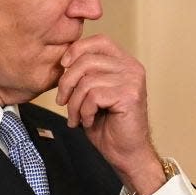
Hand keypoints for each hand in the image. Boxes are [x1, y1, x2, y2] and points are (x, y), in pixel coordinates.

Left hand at [55, 35, 164, 194]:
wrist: (126, 153)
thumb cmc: (109, 126)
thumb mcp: (93, 93)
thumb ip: (85, 74)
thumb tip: (64, 62)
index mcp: (124, 63)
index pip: (99, 41)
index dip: (77, 50)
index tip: (63, 67)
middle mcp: (131, 67)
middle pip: (87, 60)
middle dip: (67, 83)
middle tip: (63, 102)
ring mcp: (132, 80)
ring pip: (87, 80)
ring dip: (74, 103)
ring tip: (76, 118)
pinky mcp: (129, 95)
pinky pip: (93, 96)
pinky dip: (84, 111)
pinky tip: (89, 121)